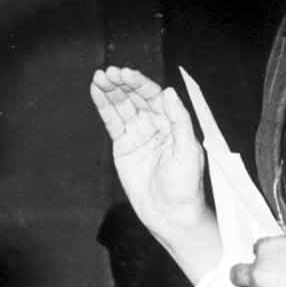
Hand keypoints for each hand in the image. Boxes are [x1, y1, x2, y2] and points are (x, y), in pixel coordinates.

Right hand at [90, 66, 206, 236]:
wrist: (171, 214)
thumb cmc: (186, 185)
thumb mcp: (188, 150)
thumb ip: (179, 120)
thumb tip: (169, 92)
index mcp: (174, 123)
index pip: (155, 96)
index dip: (141, 84)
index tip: (126, 73)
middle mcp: (156, 125)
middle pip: (137, 97)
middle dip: (123, 84)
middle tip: (109, 72)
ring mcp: (139, 134)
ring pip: (123, 106)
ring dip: (111, 90)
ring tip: (99, 77)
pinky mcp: (124, 146)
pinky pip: (113, 121)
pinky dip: (104, 106)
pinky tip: (96, 91)